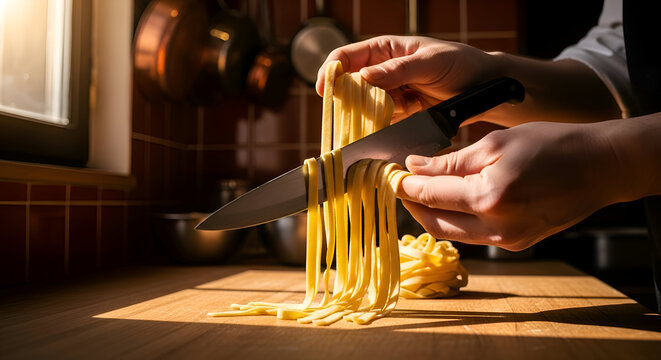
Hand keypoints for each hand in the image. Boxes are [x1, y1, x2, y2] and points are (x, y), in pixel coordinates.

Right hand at [316, 36, 503, 121]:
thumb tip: (364, 77)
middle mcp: (383, 70)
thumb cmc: (461, 64)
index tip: (325, 92)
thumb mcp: (429, 63)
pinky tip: (392, 127)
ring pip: (365, 106)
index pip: (347, 57)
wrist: (485, 89)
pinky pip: (382, 121)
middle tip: (353, 114)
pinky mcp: (401, 112)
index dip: (331, 72)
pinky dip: (383, 126)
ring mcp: (391, 93)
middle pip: (351, 85)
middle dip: (349, 100)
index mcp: (385, 49)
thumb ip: (397, 70)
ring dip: (368, 116)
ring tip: (382, 120)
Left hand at [397, 121, 625, 250]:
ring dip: (430, 214)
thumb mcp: (496, 143)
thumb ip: (450, 161)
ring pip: (450, 232)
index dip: (403, 184)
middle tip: (399, 182)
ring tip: (420, 191)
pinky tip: (450, 201)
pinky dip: (454, 219)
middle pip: (433, 221)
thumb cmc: (552, 145)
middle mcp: (495, 228)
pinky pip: (472, 236)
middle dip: (411, 203)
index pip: (428, 195)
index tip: (388, 172)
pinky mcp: (516, 244)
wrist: (601, 167)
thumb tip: (414, 166)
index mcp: (488, 198)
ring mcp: (507, 241)